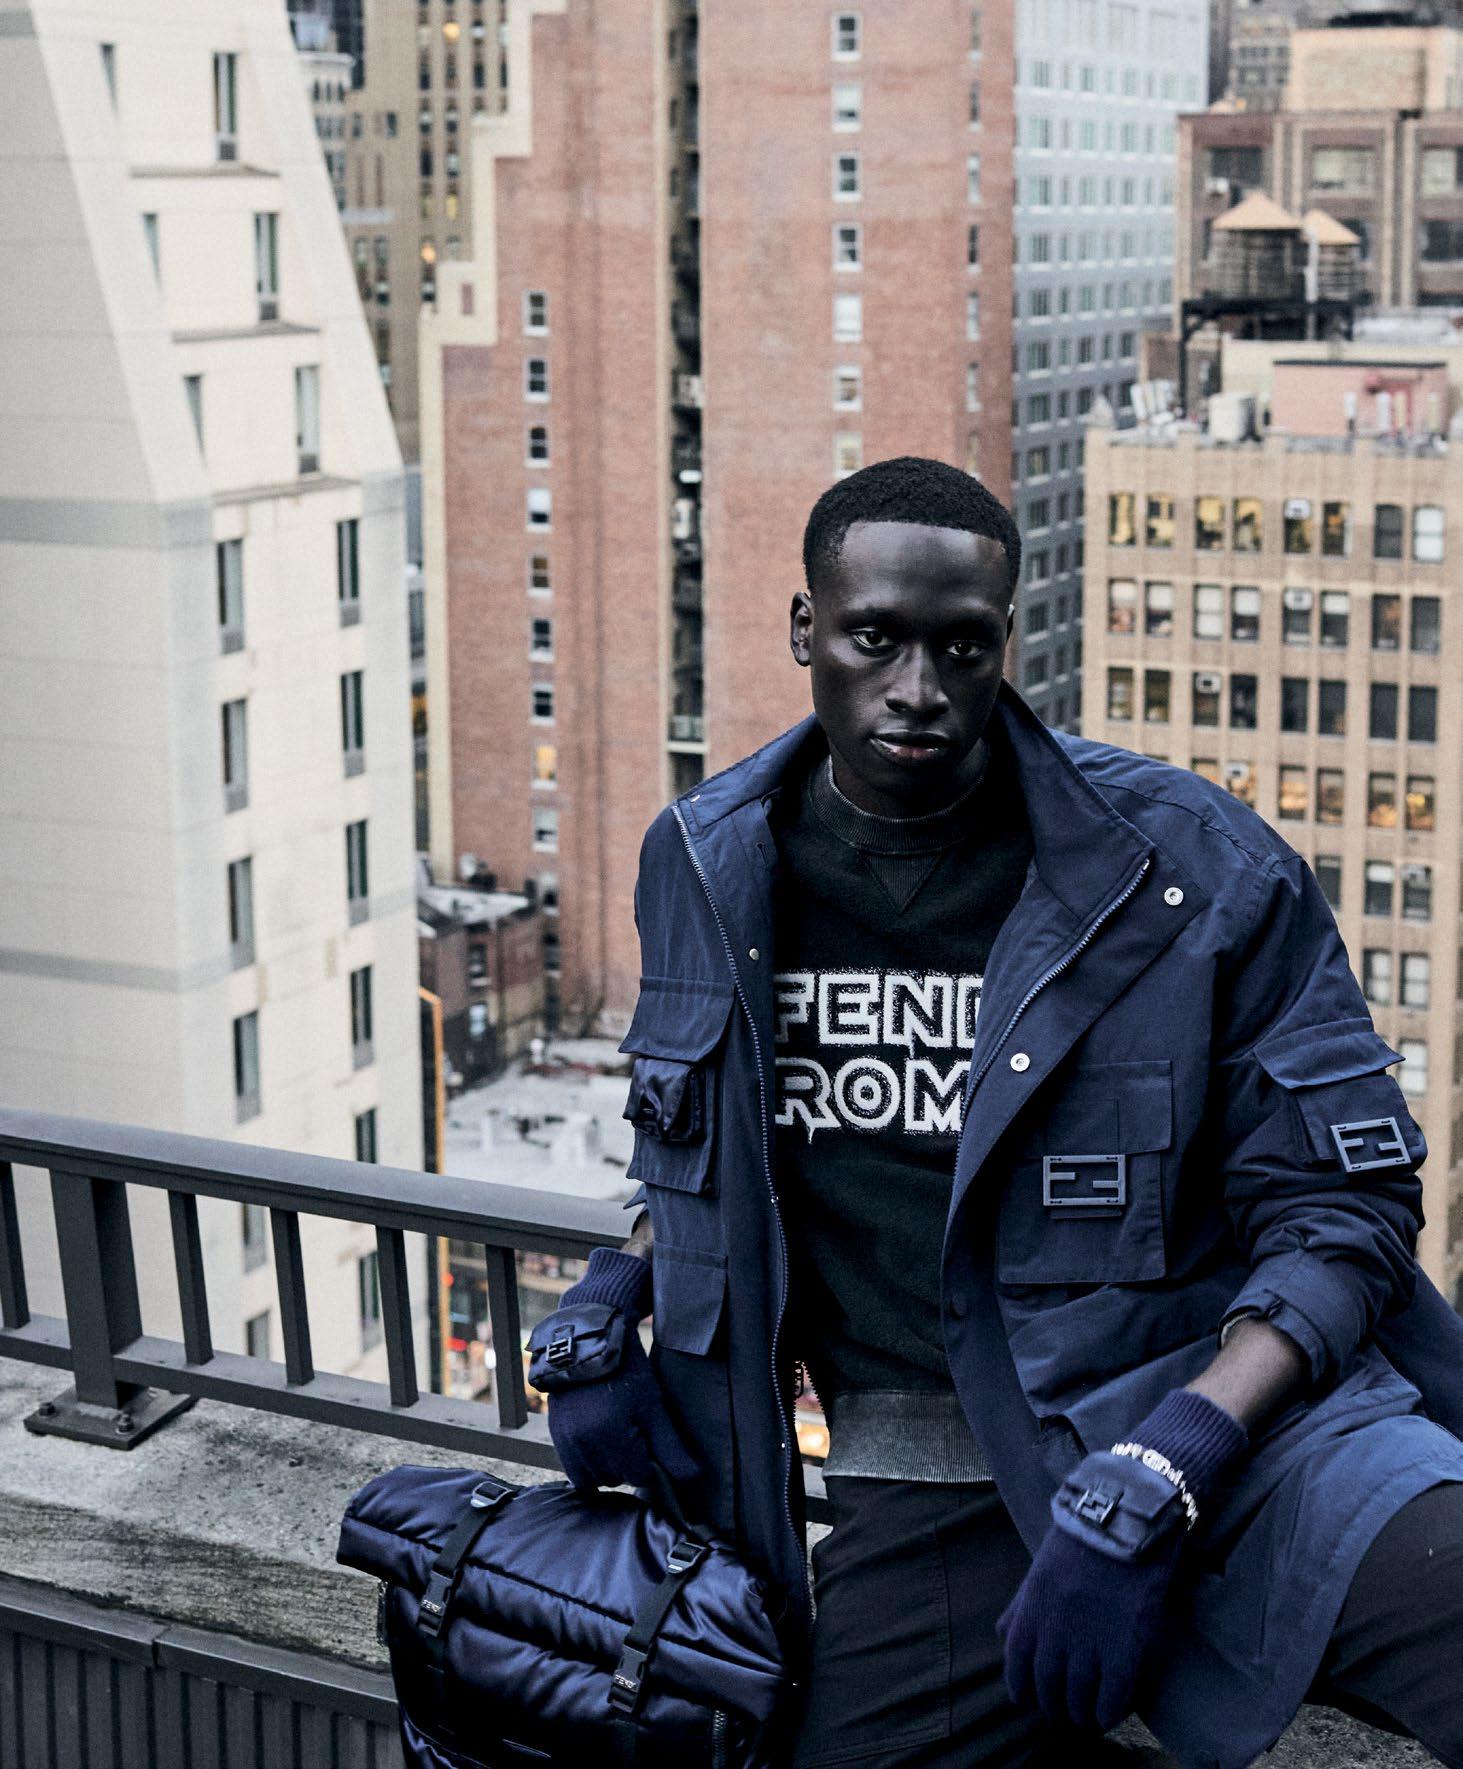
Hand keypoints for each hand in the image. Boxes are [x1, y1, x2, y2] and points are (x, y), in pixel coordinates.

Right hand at [529, 1247, 698, 1493]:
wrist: (589, 1343)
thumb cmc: (626, 1372)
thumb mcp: (654, 1408)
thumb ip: (672, 1449)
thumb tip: (693, 1478)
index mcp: (611, 1438)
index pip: (639, 1476)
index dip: (651, 1461)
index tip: (651, 1438)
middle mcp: (584, 1445)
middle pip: (616, 1479)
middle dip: (628, 1463)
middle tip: (634, 1431)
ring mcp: (566, 1441)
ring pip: (593, 1478)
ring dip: (607, 1466)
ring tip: (616, 1434)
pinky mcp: (556, 1436)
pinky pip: (574, 1467)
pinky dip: (589, 1461)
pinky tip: (600, 1437)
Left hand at [1000, 1389, 1246, 1729]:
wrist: (1128, 1514)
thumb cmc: (1082, 1534)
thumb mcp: (1041, 1565)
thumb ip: (1022, 1603)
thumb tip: (1001, 1635)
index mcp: (1031, 1608)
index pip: (1016, 1667)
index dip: (1022, 1690)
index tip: (1030, 1700)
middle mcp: (1054, 1631)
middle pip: (1047, 1688)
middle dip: (1052, 1705)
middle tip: (1062, 1709)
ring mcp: (1090, 1642)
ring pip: (1079, 1698)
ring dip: (1080, 1713)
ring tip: (1086, 1715)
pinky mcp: (1126, 1649)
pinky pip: (1113, 1698)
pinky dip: (1109, 1712)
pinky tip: (1110, 1712)